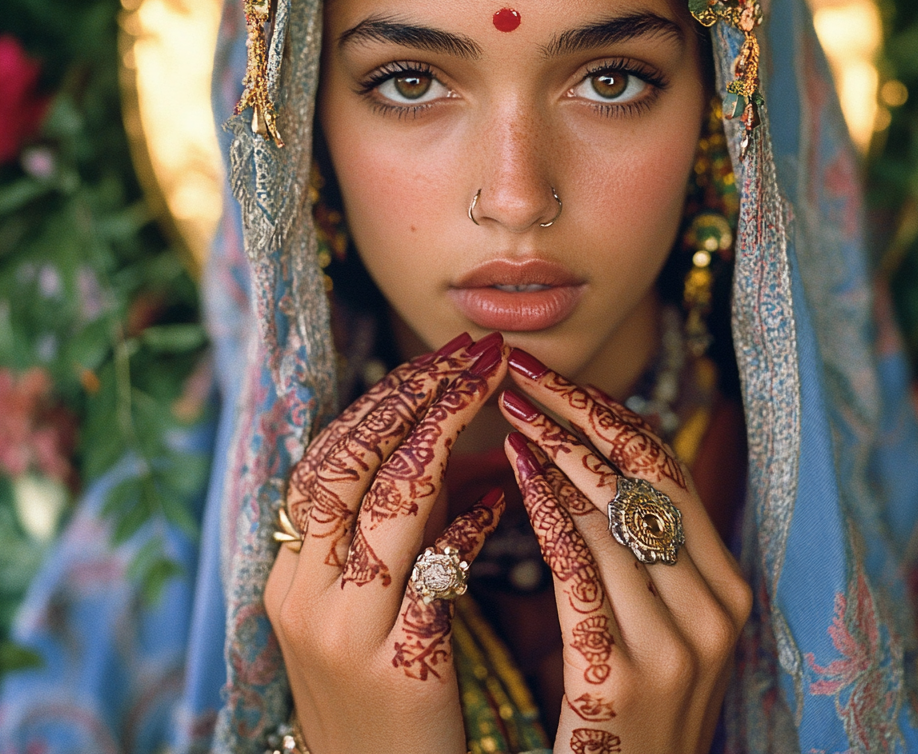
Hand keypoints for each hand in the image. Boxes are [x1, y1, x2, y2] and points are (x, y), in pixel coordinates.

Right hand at [264, 332, 507, 753]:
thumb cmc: (381, 696)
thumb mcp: (365, 606)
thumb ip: (391, 532)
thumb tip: (444, 451)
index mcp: (290, 575)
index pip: (325, 460)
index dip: (383, 401)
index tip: (436, 357)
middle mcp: (303, 595)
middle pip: (347, 467)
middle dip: (410, 398)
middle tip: (467, 354)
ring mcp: (344, 633)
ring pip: (382, 506)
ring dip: (439, 436)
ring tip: (485, 391)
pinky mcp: (397, 670)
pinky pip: (434, 577)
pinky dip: (464, 527)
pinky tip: (496, 500)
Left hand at [501, 350, 751, 753]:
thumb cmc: (624, 713)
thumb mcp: (649, 624)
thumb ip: (629, 551)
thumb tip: (580, 456)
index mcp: (725, 587)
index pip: (669, 470)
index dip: (610, 415)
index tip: (558, 379)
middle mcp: (715, 607)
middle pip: (645, 476)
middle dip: (580, 415)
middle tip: (524, 375)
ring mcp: (677, 644)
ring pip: (612, 513)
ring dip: (556, 453)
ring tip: (511, 414)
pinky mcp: (624, 677)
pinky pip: (580, 568)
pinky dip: (548, 510)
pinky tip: (517, 474)